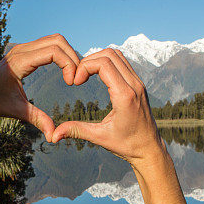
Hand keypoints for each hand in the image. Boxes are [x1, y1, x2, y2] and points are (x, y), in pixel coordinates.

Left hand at [0, 33, 79, 140]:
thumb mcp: (17, 111)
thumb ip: (37, 119)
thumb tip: (53, 135)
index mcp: (19, 62)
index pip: (52, 51)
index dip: (68, 63)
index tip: (71, 83)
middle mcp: (21, 50)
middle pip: (57, 40)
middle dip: (72, 57)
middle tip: (77, 78)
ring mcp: (23, 47)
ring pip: (55, 40)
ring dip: (68, 54)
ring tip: (73, 74)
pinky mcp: (26, 50)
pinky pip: (49, 44)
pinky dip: (61, 53)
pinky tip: (65, 70)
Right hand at [50, 48, 166, 165]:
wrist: (149, 149)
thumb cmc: (127, 145)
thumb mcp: (100, 137)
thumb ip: (77, 131)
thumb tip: (53, 135)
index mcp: (125, 96)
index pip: (104, 64)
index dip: (84, 67)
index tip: (75, 82)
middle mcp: (134, 85)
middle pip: (110, 54)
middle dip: (89, 61)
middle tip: (78, 77)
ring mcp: (138, 83)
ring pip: (117, 55)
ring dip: (98, 59)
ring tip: (86, 75)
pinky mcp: (138, 84)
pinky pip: (123, 63)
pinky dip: (107, 63)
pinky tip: (97, 76)